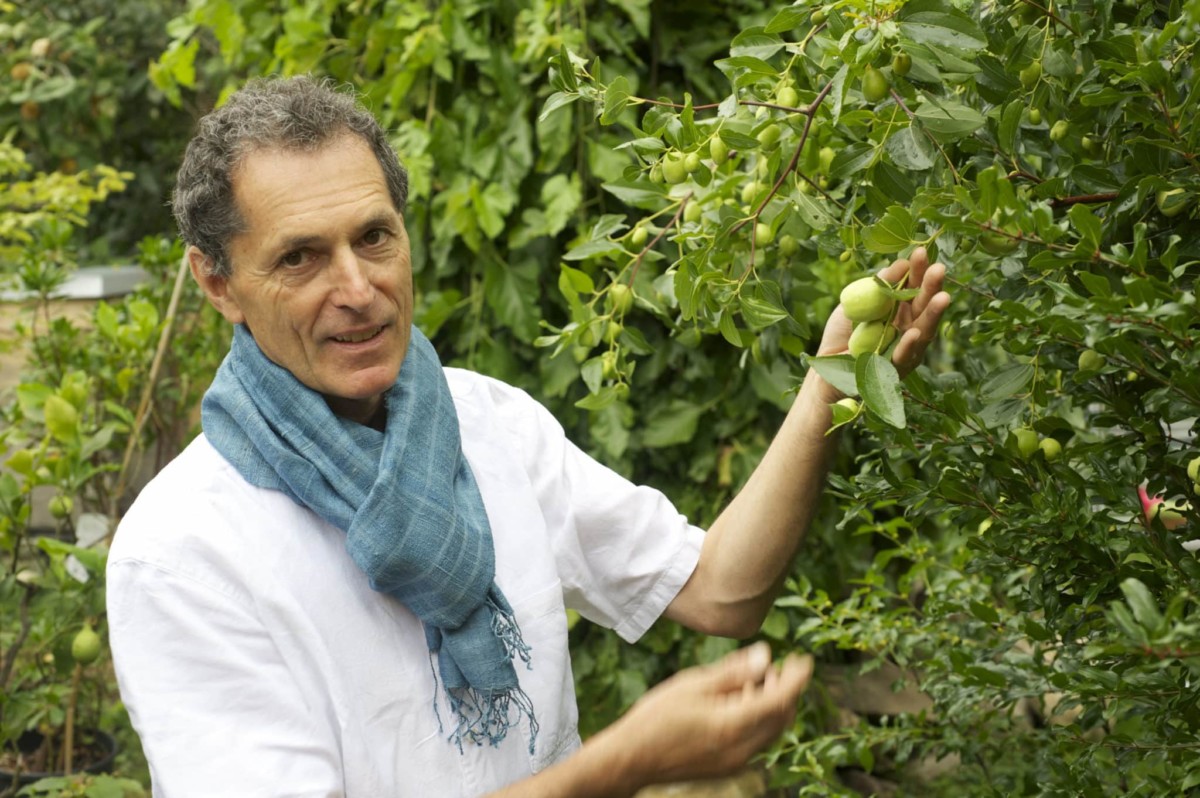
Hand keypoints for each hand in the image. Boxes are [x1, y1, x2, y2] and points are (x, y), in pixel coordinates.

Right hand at [610, 642, 812, 787]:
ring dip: (772, 705)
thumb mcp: (693, 685)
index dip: (797, 678)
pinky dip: (758, 719)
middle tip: (778, 666)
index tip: (804, 660)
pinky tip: (739, 703)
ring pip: (771, 731)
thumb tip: (766, 656)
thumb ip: (733, 672)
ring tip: (754, 681)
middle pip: (782, 718)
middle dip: (786, 691)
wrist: (631, 758)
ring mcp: (735, 762)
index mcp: (733, 725)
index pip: (780, 699)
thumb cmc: (656, 717)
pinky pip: (756, 741)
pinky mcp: (727, 767)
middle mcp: (741, 749)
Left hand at [818, 246, 950, 377]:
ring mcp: (906, 347)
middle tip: (939, 269)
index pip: (913, 286)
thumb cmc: (842, 331)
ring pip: (923, 330)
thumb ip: (876, 285)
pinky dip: (909, 344)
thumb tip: (900, 263)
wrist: (826, 363)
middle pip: (923, 305)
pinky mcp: (898, 368)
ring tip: (943, 297)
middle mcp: (907, 325)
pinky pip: (905, 356)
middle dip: (932, 287)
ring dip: (932, 314)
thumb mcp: (856, 301)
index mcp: (899, 307)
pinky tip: (915, 332)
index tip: (921, 252)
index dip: (918, 270)